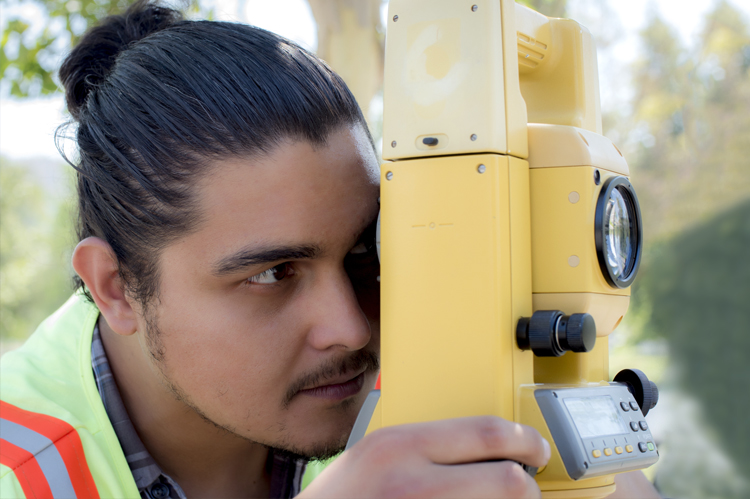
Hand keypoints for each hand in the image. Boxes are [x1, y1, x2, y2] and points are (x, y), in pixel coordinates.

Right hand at [299, 416, 550, 498]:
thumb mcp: (375, 456)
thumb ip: (425, 447)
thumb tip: (484, 447)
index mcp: (400, 448)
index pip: (488, 433)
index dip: (526, 440)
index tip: (537, 449)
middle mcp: (414, 484)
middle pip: (509, 481)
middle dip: (527, 486)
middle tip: (528, 486)